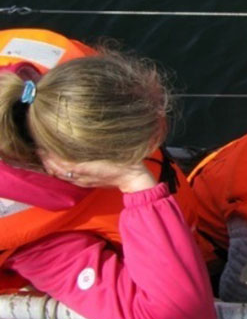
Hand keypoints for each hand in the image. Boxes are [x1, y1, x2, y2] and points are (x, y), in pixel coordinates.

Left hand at [39, 151, 155, 192]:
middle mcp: (79, 176)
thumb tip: (76, 136)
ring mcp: (82, 180)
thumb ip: (91, 147)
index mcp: (83, 168)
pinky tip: (59, 164)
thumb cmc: (124, 161)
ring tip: (46, 155)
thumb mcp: (109, 151)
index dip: (49, 154)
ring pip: (60, 175)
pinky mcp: (86, 182)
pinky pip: (67, 178)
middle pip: (55, 169)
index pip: (58, 162)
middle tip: (40, 147)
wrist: (133, 177)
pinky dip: (59, 171)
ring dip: (51, 166)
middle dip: (46, 159)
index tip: (42, 143)